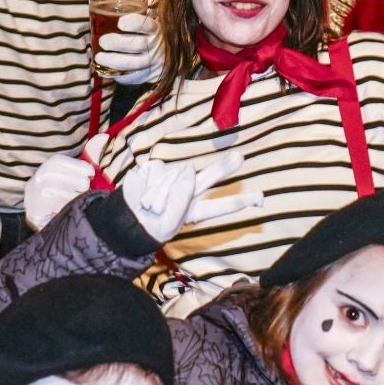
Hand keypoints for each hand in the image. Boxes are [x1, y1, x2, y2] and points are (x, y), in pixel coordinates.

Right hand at [23, 141, 100, 232]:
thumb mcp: (78, 181)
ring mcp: (32, 197)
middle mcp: (34, 181)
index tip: (90, 172)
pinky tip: (70, 209)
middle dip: (75, 180)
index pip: (56, 161)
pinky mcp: (33, 212)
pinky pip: (51, 205)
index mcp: (45, 171)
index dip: (75, 165)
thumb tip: (104, 138)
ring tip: (79, 199)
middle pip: (53, 173)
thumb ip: (88, 164)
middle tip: (86, 188)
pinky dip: (65, 207)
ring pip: (53, 189)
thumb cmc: (68, 202)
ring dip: (71, 195)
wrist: (53, 229)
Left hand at [95, 11, 162, 85]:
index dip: (134, 23)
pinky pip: (129, 77)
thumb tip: (100, 10)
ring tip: (98, 57)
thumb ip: (130, 19)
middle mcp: (154, 46)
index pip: (147, 25)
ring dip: (112, 60)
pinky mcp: (143, 76)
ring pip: (132, 63)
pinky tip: (102, 70)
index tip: (120, 23)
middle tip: (102, 41)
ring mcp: (150, 63)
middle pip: (137, 44)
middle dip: (117, 43)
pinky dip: (114, 74)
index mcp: (154, 29)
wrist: (161, 61)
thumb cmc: (144, 37)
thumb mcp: (143, 26)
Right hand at [118, 151, 261, 243]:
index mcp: (193, 210)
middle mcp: (187, 192)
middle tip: (240, 158)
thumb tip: (188, 168)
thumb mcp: (168, 223)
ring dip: (163, 193)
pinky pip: (160, 172)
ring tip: (152, 206)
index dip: (238, 202)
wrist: (123, 220)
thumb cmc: (149, 226)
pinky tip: (146, 192)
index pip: (219, 207)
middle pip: (208, 178)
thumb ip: (181, 198)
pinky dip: (152, 184)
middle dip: (223, 168)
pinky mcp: (157, 169)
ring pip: (178, 177)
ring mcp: (172, 179)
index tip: (260, 199)